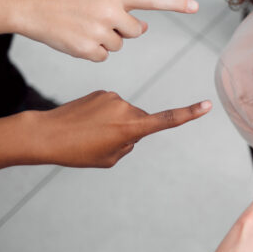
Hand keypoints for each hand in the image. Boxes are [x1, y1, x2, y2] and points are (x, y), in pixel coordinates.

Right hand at [13, 0, 197, 61]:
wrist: (32, 6)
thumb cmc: (66, 1)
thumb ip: (123, 9)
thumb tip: (144, 27)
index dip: (175, 3)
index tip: (196, 6)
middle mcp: (110, 11)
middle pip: (136, 32)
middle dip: (123, 31)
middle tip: (99, 22)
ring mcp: (98, 30)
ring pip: (118, 46)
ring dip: (104, 41)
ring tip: (82, 27)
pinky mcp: (86, 48)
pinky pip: (102, 57)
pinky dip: (91, 52)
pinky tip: (76, 39)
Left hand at [28, 91, 211, 166]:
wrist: (46, 134)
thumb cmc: (77, 152)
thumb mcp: (109, 159)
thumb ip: (128, 144)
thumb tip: (131, 130)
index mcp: (131, 127)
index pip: (167, 120)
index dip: (189, 114)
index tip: (206, 105)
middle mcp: (126, 108)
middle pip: (140, 121)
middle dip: (128, 132)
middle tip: (101, 143)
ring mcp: (113, 97)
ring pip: (125, 114)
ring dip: (113, 124)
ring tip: (89, 134)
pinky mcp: (101, 92)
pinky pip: (111, 107)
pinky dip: (103, 116)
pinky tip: (85, 124)